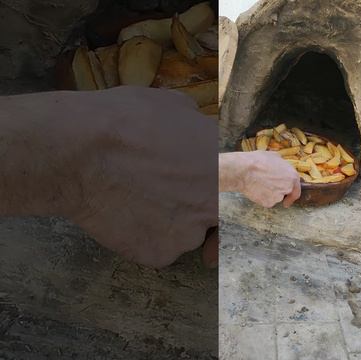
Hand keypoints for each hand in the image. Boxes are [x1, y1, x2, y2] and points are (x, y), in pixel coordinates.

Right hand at [60, 86, 217, 267]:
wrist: (78, 152)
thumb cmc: (126, 120)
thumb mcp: (174, 106)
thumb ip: (196, 126)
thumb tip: (196, 129)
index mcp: (225, 167)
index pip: (246, 181)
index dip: (233, 184)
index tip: (222, 186)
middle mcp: (214, 205)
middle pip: (218, 213)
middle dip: (200, 206)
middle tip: (170, 193)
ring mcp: (188, 235)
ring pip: (186, 233)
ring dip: (169, 221)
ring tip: (135, 198)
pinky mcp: (160, 255)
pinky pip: (159, 248)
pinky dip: (144, 237)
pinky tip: (123, 216)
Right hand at [219, 151, 300, 207]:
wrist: (244, 170)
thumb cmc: (258, 161)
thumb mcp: (274, 156)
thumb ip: (282, 164)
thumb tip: (281, 165)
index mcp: (292, 176)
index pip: (297, 189)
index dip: (292, 193)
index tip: (289, 197)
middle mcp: (288, 188)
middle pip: (287, 194)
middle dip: (281, 194)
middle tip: (271, 191)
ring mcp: (278, 197)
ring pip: (276, 198)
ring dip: (270, 194)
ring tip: (260, 185)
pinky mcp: (268, 203)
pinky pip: (267, 202)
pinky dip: (263, 198)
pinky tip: (256, 190)